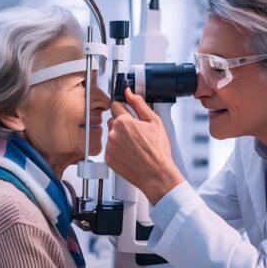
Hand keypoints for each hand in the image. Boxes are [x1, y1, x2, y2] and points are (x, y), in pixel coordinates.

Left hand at [106, 88, 184, 204]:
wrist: (156, 175)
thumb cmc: (158, 151)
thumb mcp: (154, 122)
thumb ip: (139, 104)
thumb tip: (129, 92)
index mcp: (124, 122)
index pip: (116, 105)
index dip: (125, 109)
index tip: (130, 114)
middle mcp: (113, 133)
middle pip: (113, 120)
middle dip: (123, 124)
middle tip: (137, 134)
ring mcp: (109, 147)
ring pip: (112, 135)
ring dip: (120, 137)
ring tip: (135, 146)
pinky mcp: (108, 158)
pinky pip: (110, 148)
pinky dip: (118, 150)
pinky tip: (130, 154)